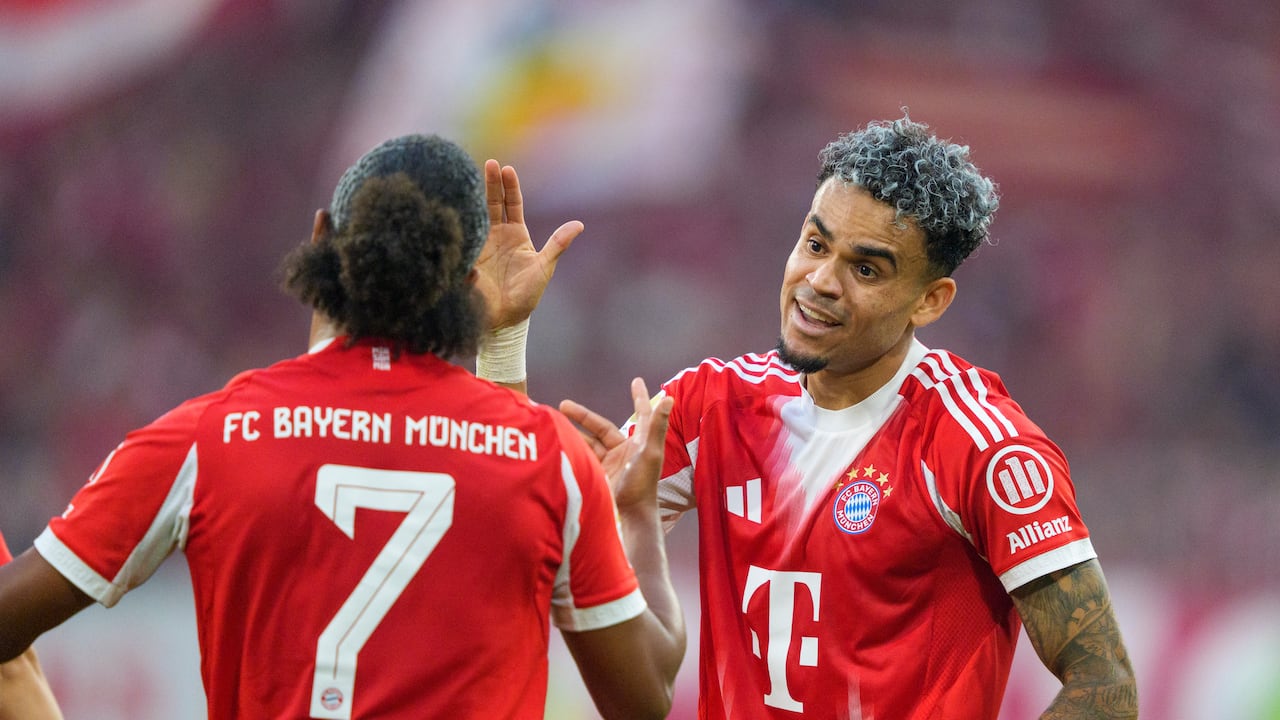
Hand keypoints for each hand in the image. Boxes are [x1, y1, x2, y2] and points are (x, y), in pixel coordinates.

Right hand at [474, 159, 582, 329]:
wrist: (504, 321)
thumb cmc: (526, 296)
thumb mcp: (543, 268)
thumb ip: (557, 245)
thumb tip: (579, 225)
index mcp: (516, 235)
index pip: (512, 205)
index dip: (509, 186)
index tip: (506, 168)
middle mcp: (497, 236)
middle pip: (493, 203)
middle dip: (491, 183)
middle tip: (489, 163)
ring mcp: (480, 245)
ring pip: (476, 215)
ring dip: (472, 197)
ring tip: (464, 179)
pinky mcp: (466, 258)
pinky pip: (463, 239)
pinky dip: (460, 225)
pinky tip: (456, 209)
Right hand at [560, 378, 671, 510]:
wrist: (629, 516)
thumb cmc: (643, 484)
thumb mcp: (650, 453)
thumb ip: (657, 426)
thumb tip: (669, 399)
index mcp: (640, 442)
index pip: (640, 413)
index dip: (639, 397)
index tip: (636, 382)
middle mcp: (624, 450)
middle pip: (601, 427)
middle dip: (582, 416)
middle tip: (563, 405)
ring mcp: (610, 462)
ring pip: (589, 441)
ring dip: (573, 433)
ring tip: (555, 424)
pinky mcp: (598, 473)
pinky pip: (583, 456)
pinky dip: (572, 449)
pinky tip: (558, 443)